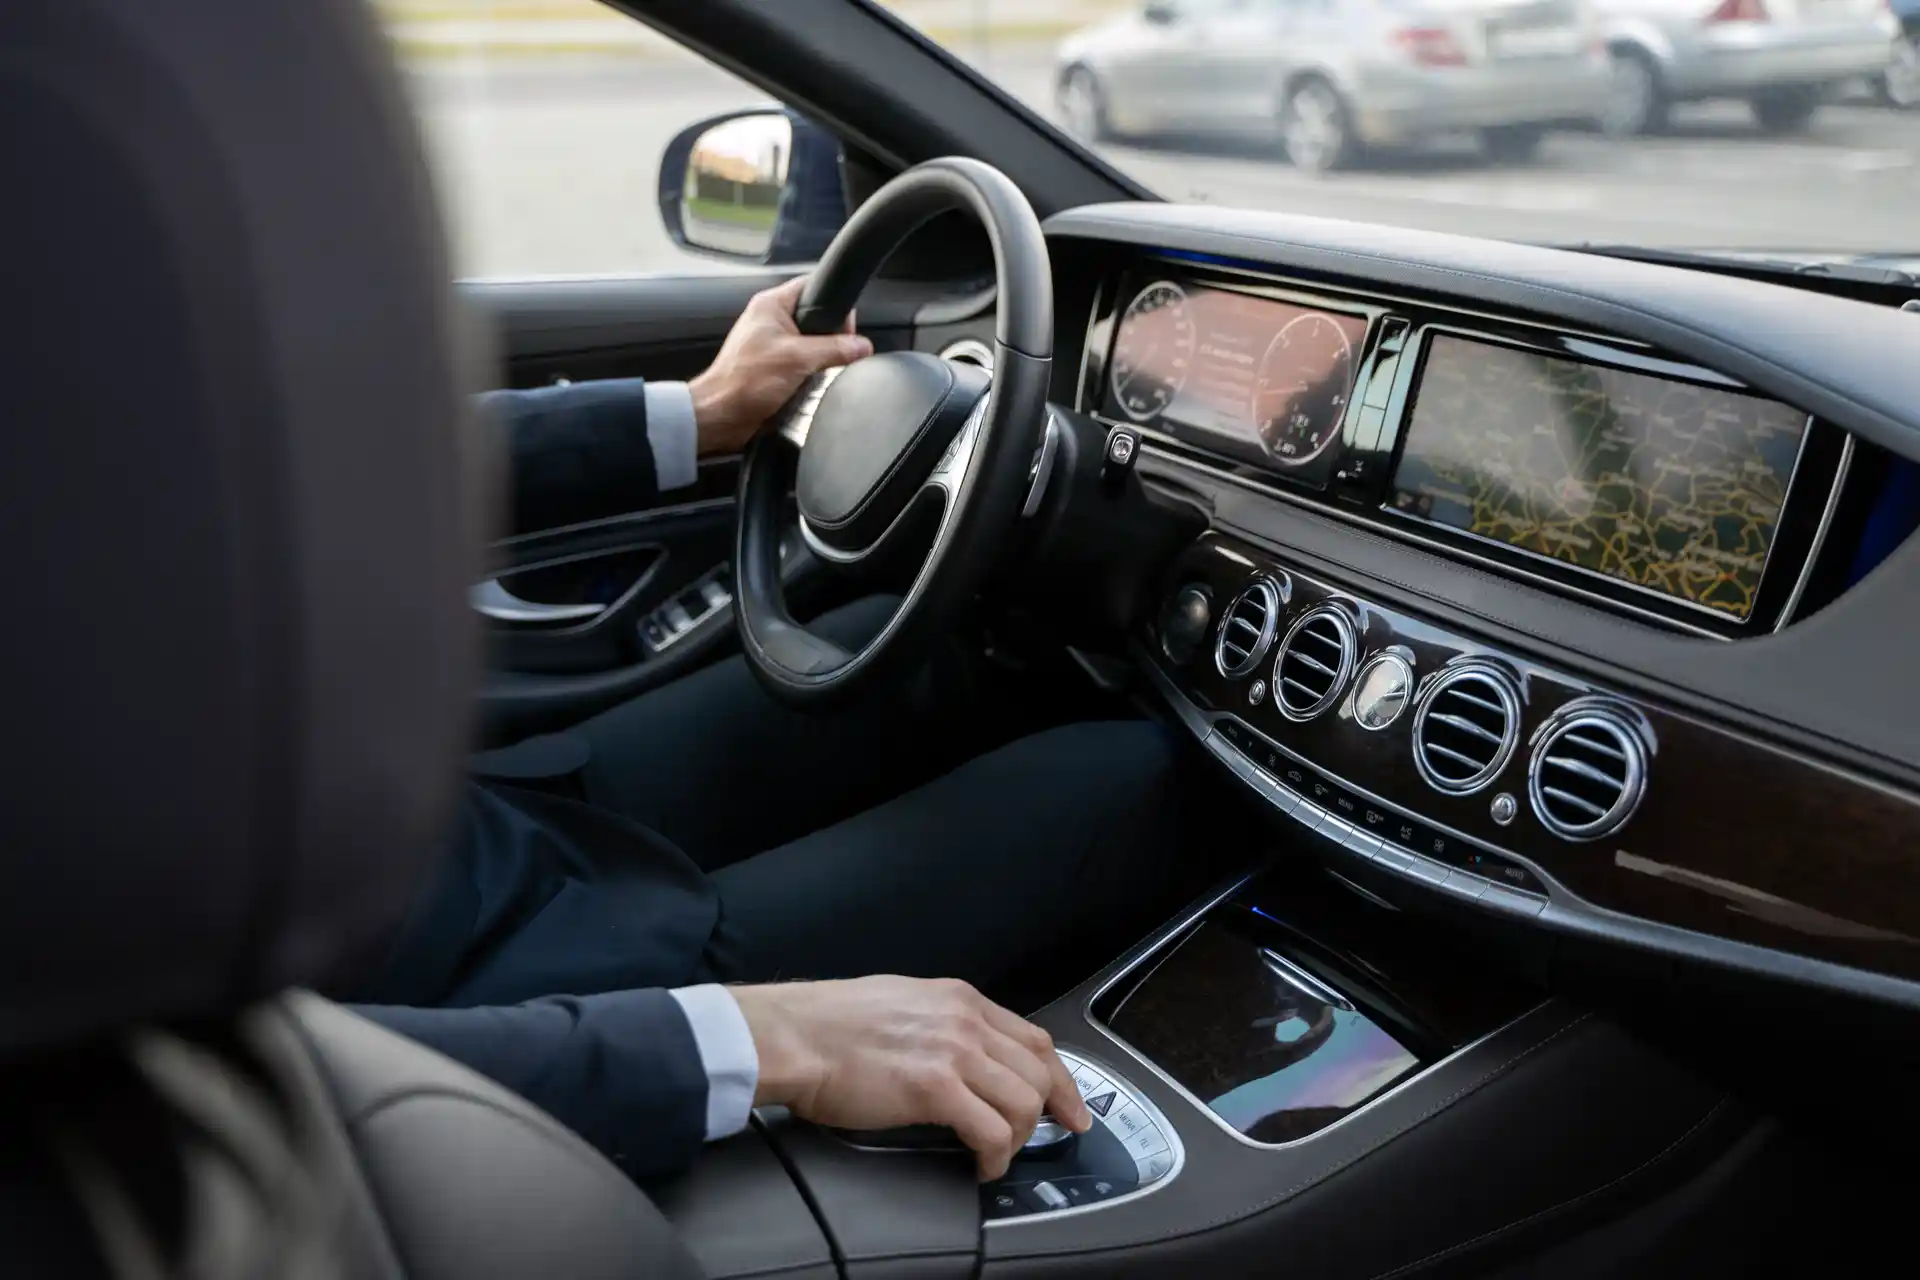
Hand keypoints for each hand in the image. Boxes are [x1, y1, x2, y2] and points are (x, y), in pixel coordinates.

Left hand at [689, 275, 871, 455]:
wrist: (721, 416)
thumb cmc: (747, 381)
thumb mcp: (798, 359)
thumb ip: (834, 349)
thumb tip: (862, 346)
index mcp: (771, 305)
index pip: (812, 286)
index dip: (834, 303)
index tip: (848, 327)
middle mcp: (771, 321)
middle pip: (816, 317)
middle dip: (832, 336)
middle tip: (838, 353)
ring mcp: (772, 345)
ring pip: (812, 343)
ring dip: (822, 358)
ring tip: (824, 372)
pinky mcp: (774, 367)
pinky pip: (803, 364)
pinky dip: (812, 373)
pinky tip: (814, 384)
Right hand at [733, 976, 1092, 1180]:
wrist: (794, 1035)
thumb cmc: (828, 1025)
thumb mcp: (900, 1003)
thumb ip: (939, 1022)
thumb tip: (960, 1054)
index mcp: (958, 1000)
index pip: (1033, 1038)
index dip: (1060, 1077)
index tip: (1069, 1104)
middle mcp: (964, 1021)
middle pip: (1038, 1071)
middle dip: (1049, 1113)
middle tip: (1042, 1139)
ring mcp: (954, 1052)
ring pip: (1024, 1102)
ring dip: (1017, 1138)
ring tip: (996, 1155)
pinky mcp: (935, 1088)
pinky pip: (992, 1131)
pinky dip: (995, 1157)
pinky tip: (981, 1166)